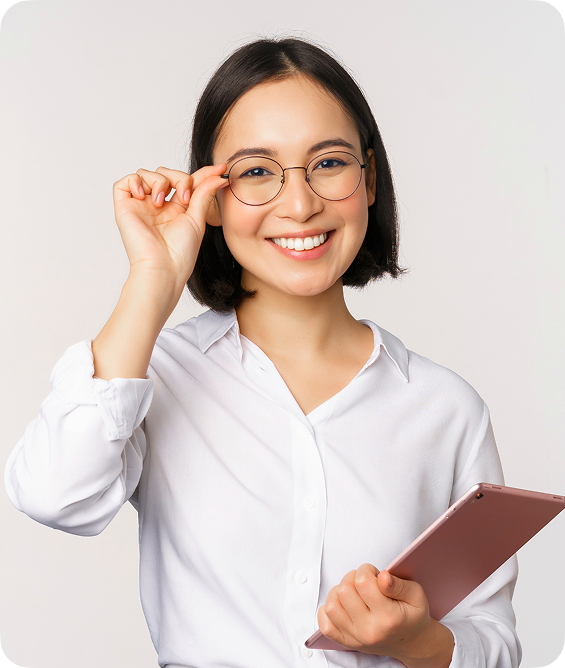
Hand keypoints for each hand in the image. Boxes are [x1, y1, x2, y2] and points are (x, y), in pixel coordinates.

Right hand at [112, 164, 227, 292]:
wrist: (163, 267)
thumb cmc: (181, 252)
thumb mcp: (197, 219)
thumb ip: (204, 194)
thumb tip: (219, 176)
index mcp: (176, 209)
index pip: (186, 182)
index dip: (202, 173)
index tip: (221, 168)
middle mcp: (158, 206)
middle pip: (166, 173)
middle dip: (179, 178)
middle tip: (185, 198)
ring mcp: (141, 206)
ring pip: (146, 173)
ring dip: (158, 181)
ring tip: (161, 202)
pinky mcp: (125, 208)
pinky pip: (124, 183)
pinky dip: (134, 182)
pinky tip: (144, 196)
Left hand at [317, 564, 453, 666]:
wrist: (412, 642)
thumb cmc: (413, 615)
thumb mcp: (416, 595)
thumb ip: (399, 584)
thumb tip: (382, 576)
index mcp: (388, 618)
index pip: (362, 582)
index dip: (366, 570)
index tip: (375, 574)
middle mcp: (369, 630)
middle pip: (344, 591)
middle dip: (353, 578)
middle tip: (366, 582)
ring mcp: (356, 638)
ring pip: (331, 606)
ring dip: (340, 592)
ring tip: (355, 592)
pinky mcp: (347, 642)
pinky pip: (325, 625)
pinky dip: (328, 611)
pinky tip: (343, 605)